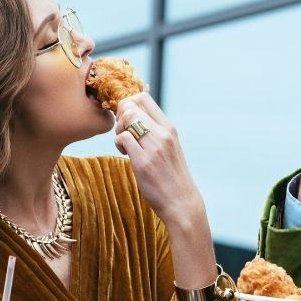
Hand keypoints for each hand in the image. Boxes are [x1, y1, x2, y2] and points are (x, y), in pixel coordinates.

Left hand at [113, 93, 204, 227]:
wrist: (181, 202)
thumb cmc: (172, 176)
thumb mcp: (169, 147)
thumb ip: (155, 131)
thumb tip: (133, 117)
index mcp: (169, 127)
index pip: (143, 97)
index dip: (128, 105)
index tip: (128, 121)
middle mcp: (163, 133)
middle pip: (130, 105)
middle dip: (120, 116)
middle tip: (124, 133)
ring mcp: (154, 147)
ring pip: (126, 118)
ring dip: (118, 130)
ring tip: (125, 145)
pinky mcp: (143, 162)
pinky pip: (122, 138)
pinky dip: (118, 144)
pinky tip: (125, 154)